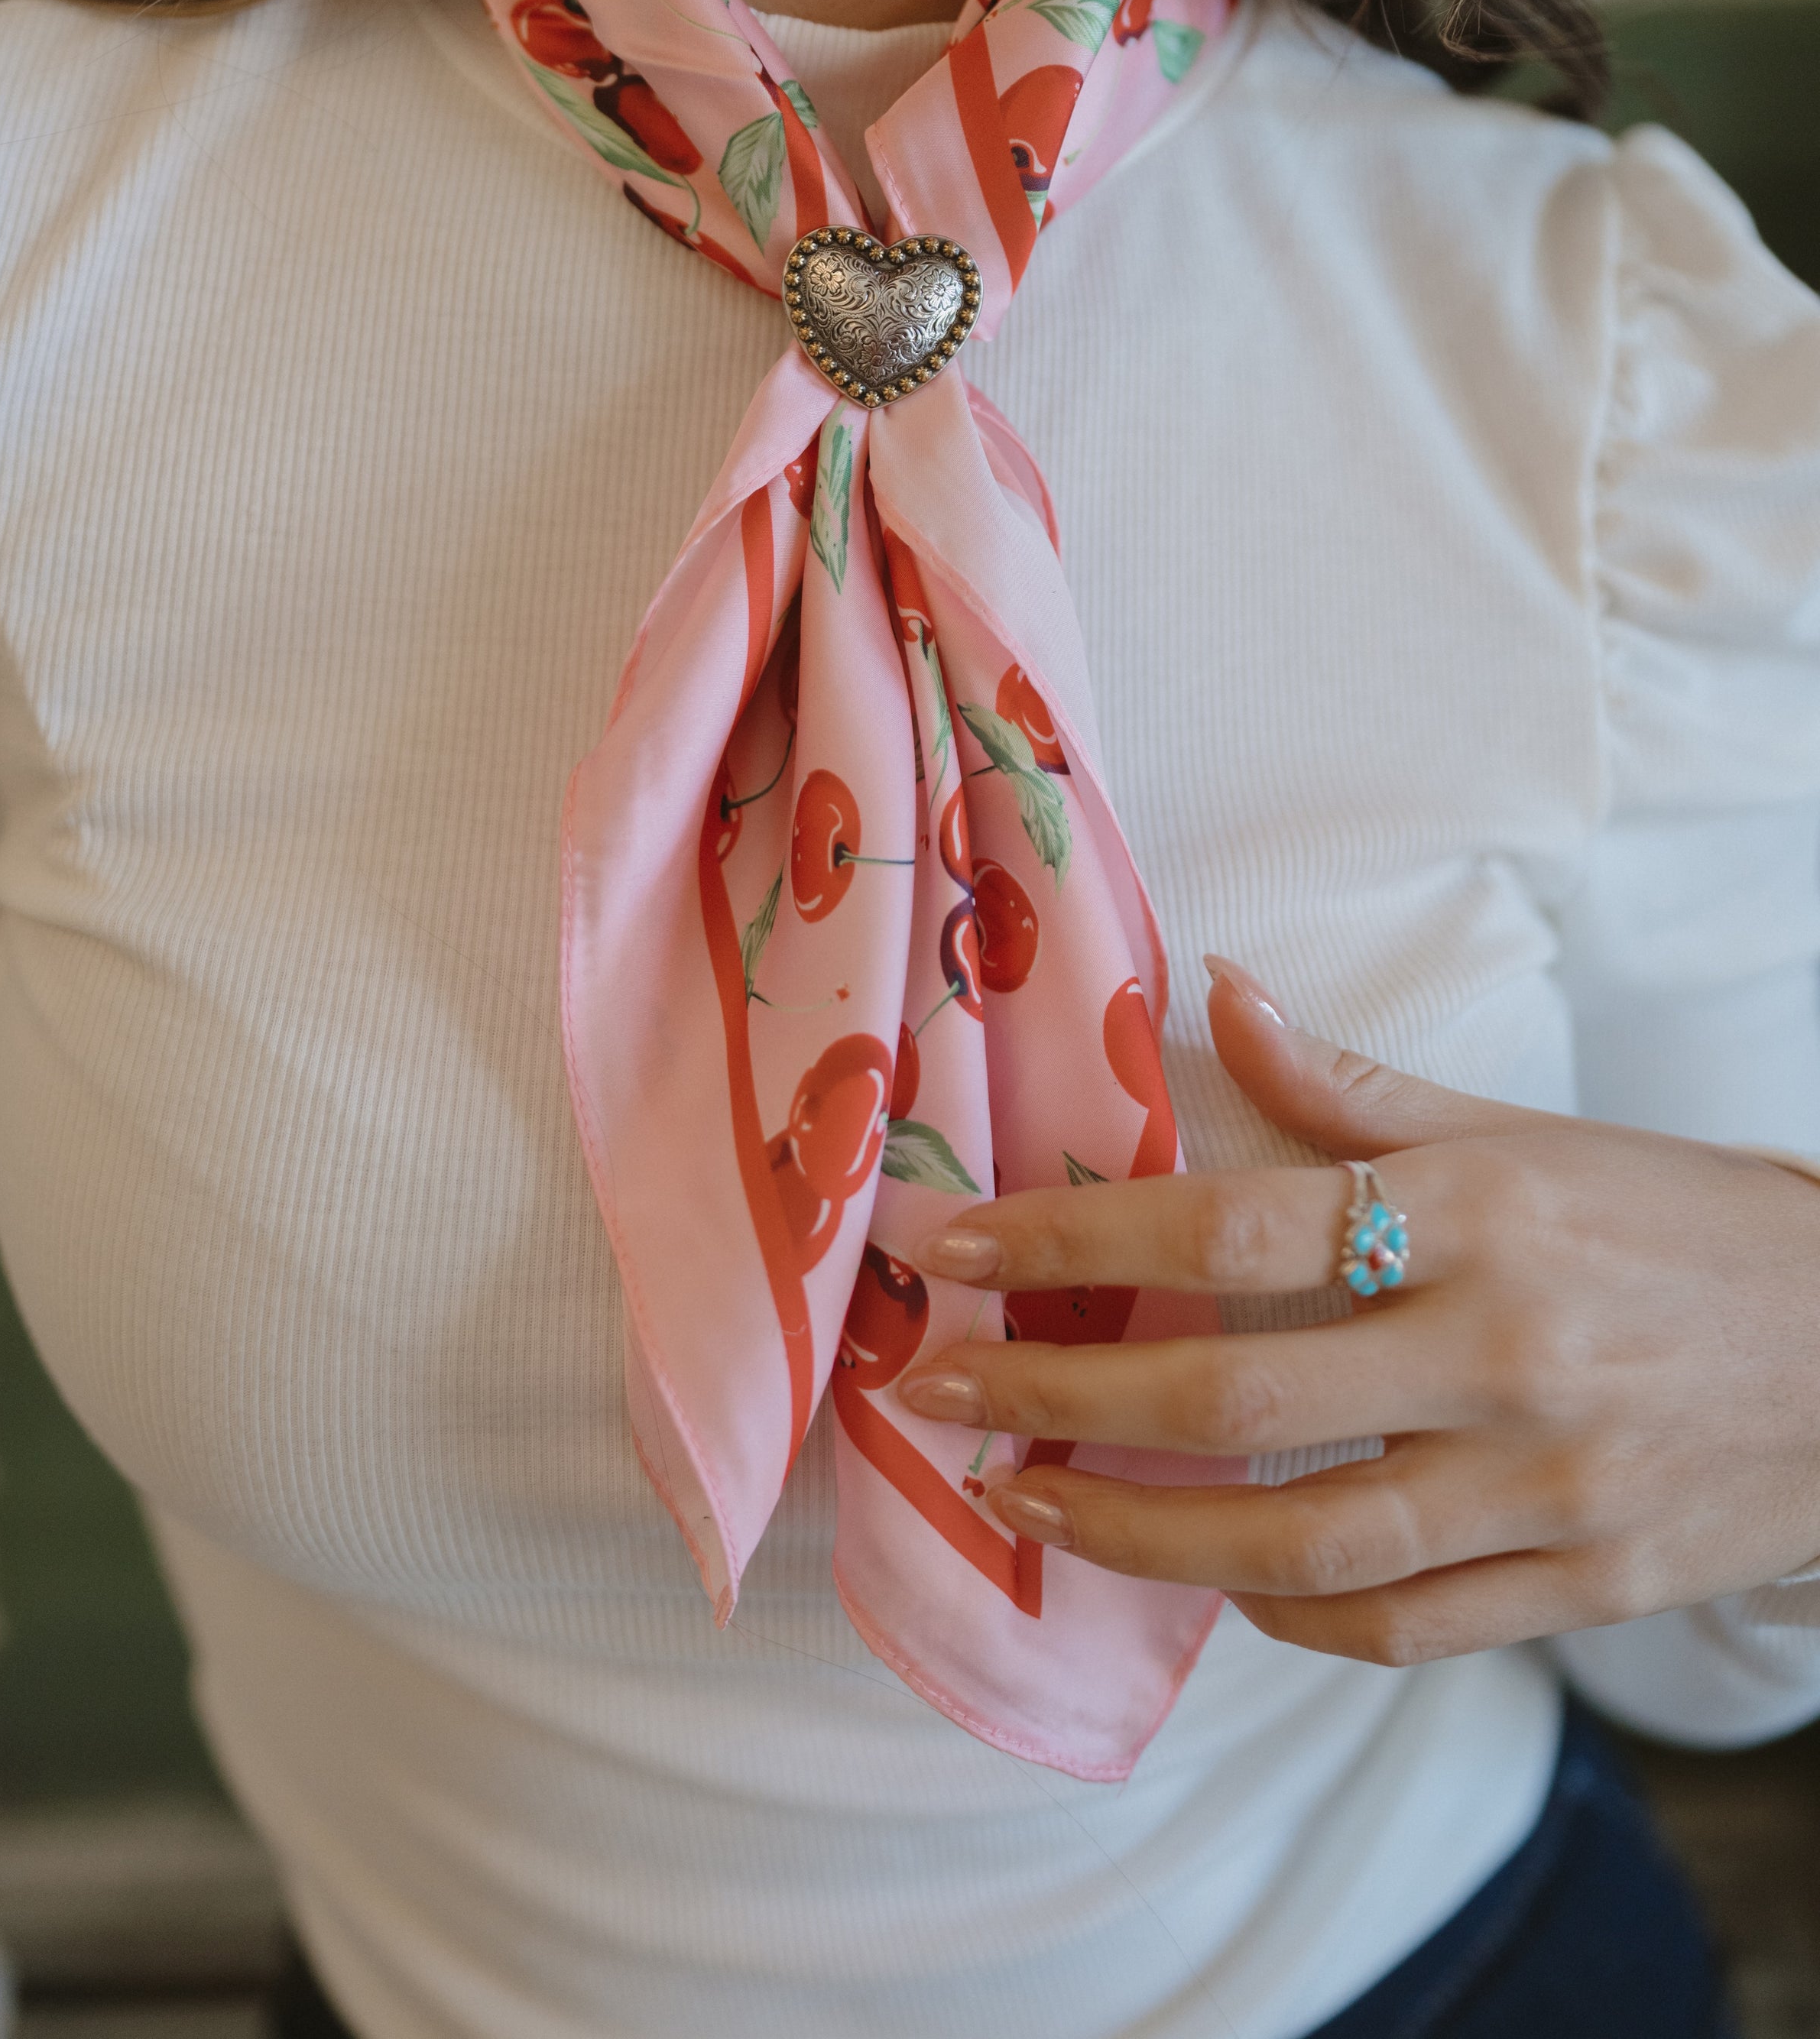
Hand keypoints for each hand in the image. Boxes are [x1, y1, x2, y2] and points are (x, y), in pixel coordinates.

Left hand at [897, 963, 1819, 1664]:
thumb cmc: (1674, 1223)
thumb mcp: (1524, 1135)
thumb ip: (1353, 1084)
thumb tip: (1218, 988)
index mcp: (1479, 1213)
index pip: (1234, 1230)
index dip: (1076, 1240)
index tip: (956, 1245)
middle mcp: (1505, 1353)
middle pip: (1238, 1400)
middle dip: (1061, 1400)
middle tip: (939, 1393)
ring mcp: (1547, 1485)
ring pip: (1298, 1542)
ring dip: (1135, 1532)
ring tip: (1026, 1504)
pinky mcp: (1582, 1584)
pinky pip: (1398, 1625)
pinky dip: (1287, 1613)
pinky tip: (1209, 1582)